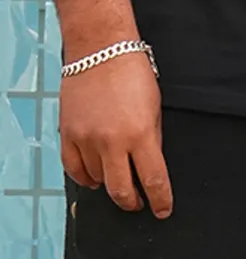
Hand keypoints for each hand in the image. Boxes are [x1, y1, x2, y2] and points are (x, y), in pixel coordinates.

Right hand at [60, 53, 172, 217]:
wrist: (101, 49)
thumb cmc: (132, 73)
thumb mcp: (155, 107)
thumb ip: (152, 139)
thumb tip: (149, 166)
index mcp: (141, 134)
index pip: (153, 180)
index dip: (160, 200)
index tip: (163, 210)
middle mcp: (112, 141)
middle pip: (121, 190)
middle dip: (133, 202)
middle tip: (139, 203)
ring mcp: (87, 139)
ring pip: (97, 180)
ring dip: (109, 184)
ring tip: (118, 179)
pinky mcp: (68, 133)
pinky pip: (74, 169)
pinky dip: (85, 178)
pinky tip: (94, 179)